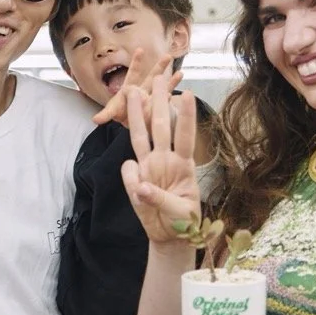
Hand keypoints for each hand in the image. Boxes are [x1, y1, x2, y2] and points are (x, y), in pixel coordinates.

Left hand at [91, 50, 182, 125]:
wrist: (129, 122)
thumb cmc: (121, 113)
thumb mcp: (113, 112)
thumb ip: (106, 114)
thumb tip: (95, 119)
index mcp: (131, 88)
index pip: (134, 73)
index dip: (137, 62)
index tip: (140, 50)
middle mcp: (143, 90)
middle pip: (151, 77)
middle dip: (159, 67)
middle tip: (167, 56)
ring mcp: (151, 98)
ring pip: (161, 87)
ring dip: (170, 80)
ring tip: (180, 73)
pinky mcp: (157, 107)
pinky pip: (166, 100)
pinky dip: (172, 96)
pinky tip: (178, 94)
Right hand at [121, 75, 202, 244]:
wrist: (170, 237)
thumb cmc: (184, 222)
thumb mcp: (180, 213)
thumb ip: (160, 199)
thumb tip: (141, 187)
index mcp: (184, 165)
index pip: (185, 135)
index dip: (186, 115)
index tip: (187, 93)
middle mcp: (167, 160)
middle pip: (162, 126)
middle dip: (160, 101)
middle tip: (159, 77)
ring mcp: (150, 167)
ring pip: (141, 136)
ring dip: (137, 114)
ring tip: (134, 92)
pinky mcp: (136, 179)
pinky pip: (128, 170)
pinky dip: (130, 176)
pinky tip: (140, 193)